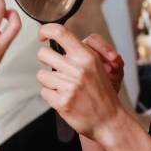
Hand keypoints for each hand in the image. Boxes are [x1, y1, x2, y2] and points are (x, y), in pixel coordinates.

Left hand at [36, 24, 123, 142]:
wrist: (109, 120)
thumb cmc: (102, 91)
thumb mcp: (96, 65)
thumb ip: (78, 51)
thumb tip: (55, 37)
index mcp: (87, 56)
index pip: (60, 32)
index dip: (45, 30)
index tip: (42, 35)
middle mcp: (78, 69)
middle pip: (43, 54)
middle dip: (46, 60)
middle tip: (57, 68)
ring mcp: (70, 86)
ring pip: (41, 74)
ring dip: (49, 81)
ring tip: (64, 86)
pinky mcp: (63, 102)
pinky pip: (44, 92)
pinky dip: (51, 95)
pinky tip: (64, 98)